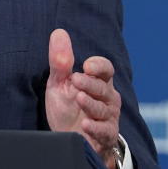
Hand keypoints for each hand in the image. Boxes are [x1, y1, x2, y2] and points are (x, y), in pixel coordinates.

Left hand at [45, 28, 121, 167]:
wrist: (68, 136)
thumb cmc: (67, 106)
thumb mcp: (59, 83)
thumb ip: (60, 61)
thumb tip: (59, 32)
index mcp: (98, 82)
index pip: (106, 69)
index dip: (99, 66)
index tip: (86, 65)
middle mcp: (107, 98)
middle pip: (104, 88)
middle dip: (90, 84)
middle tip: (76, 80)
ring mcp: (108, 117)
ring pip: (104, 109)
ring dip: (91, 104)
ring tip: (78, 98)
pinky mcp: (106, 136)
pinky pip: (105, 131)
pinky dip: (96, 128)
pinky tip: (86, 124)